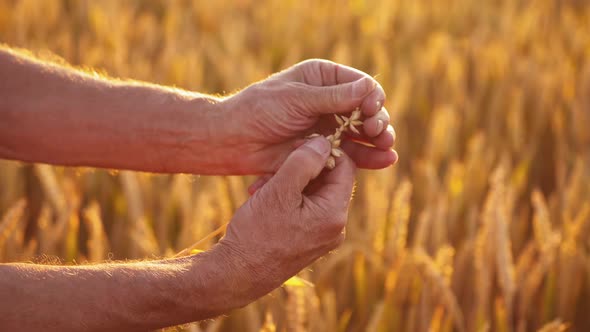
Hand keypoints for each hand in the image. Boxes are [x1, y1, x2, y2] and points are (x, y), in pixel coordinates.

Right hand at [215, 136, 355, 300]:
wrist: (237, 274)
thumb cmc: (256, 233)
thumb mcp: (279, 190)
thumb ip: (304, 162)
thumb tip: (325, 142)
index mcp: (334, 214)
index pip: (345, 168)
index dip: (324, 151)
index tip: (297, 146)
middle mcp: (335, 227)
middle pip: (328, 180)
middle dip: (299, 169)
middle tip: (271, 171)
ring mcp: (322, 236)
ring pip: (312, 193)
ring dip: (288, 182)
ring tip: (260, 187)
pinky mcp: (308, 241)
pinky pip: (304, 209)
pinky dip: (286, 198)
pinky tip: (263, 198)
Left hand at [219, 59, 396, 173]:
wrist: (235, 140)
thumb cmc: (260, 110)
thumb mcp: (297, 98)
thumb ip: (333, 98)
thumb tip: (368, 89)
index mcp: (324, 78)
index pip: (361, 84)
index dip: (372, 97)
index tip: (371, 109)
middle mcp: (331, 101)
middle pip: (368, 110)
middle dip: (378, 120)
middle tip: (377, 132)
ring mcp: (330, 126)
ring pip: (365, 133)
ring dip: (379, 140)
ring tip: (387, 149)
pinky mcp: (326, 150)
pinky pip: (353, 153)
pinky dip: (370, 157)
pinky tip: (386, 160)